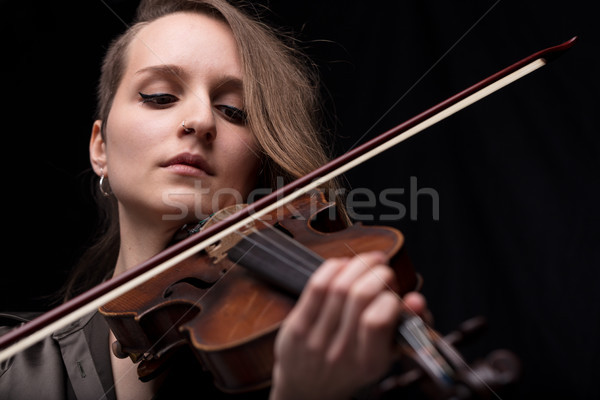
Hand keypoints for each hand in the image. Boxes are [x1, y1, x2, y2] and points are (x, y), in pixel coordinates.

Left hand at [270, 252, 426, 399]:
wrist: (308, 388)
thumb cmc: (352, 366)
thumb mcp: (385, 355)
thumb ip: (405, 327)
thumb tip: (416, 300)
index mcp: (369, 362)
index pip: (377, 320)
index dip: (390, 298)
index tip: (393, 292)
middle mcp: (341, 352)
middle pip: (359, 296)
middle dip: (376, 272)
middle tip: (382, 269)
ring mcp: (316, 339)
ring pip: (338, 287)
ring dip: (358, 264)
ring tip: (368, 261)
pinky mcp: (297, 327)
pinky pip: (316, 287)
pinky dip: (333, 268)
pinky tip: (343, 265)